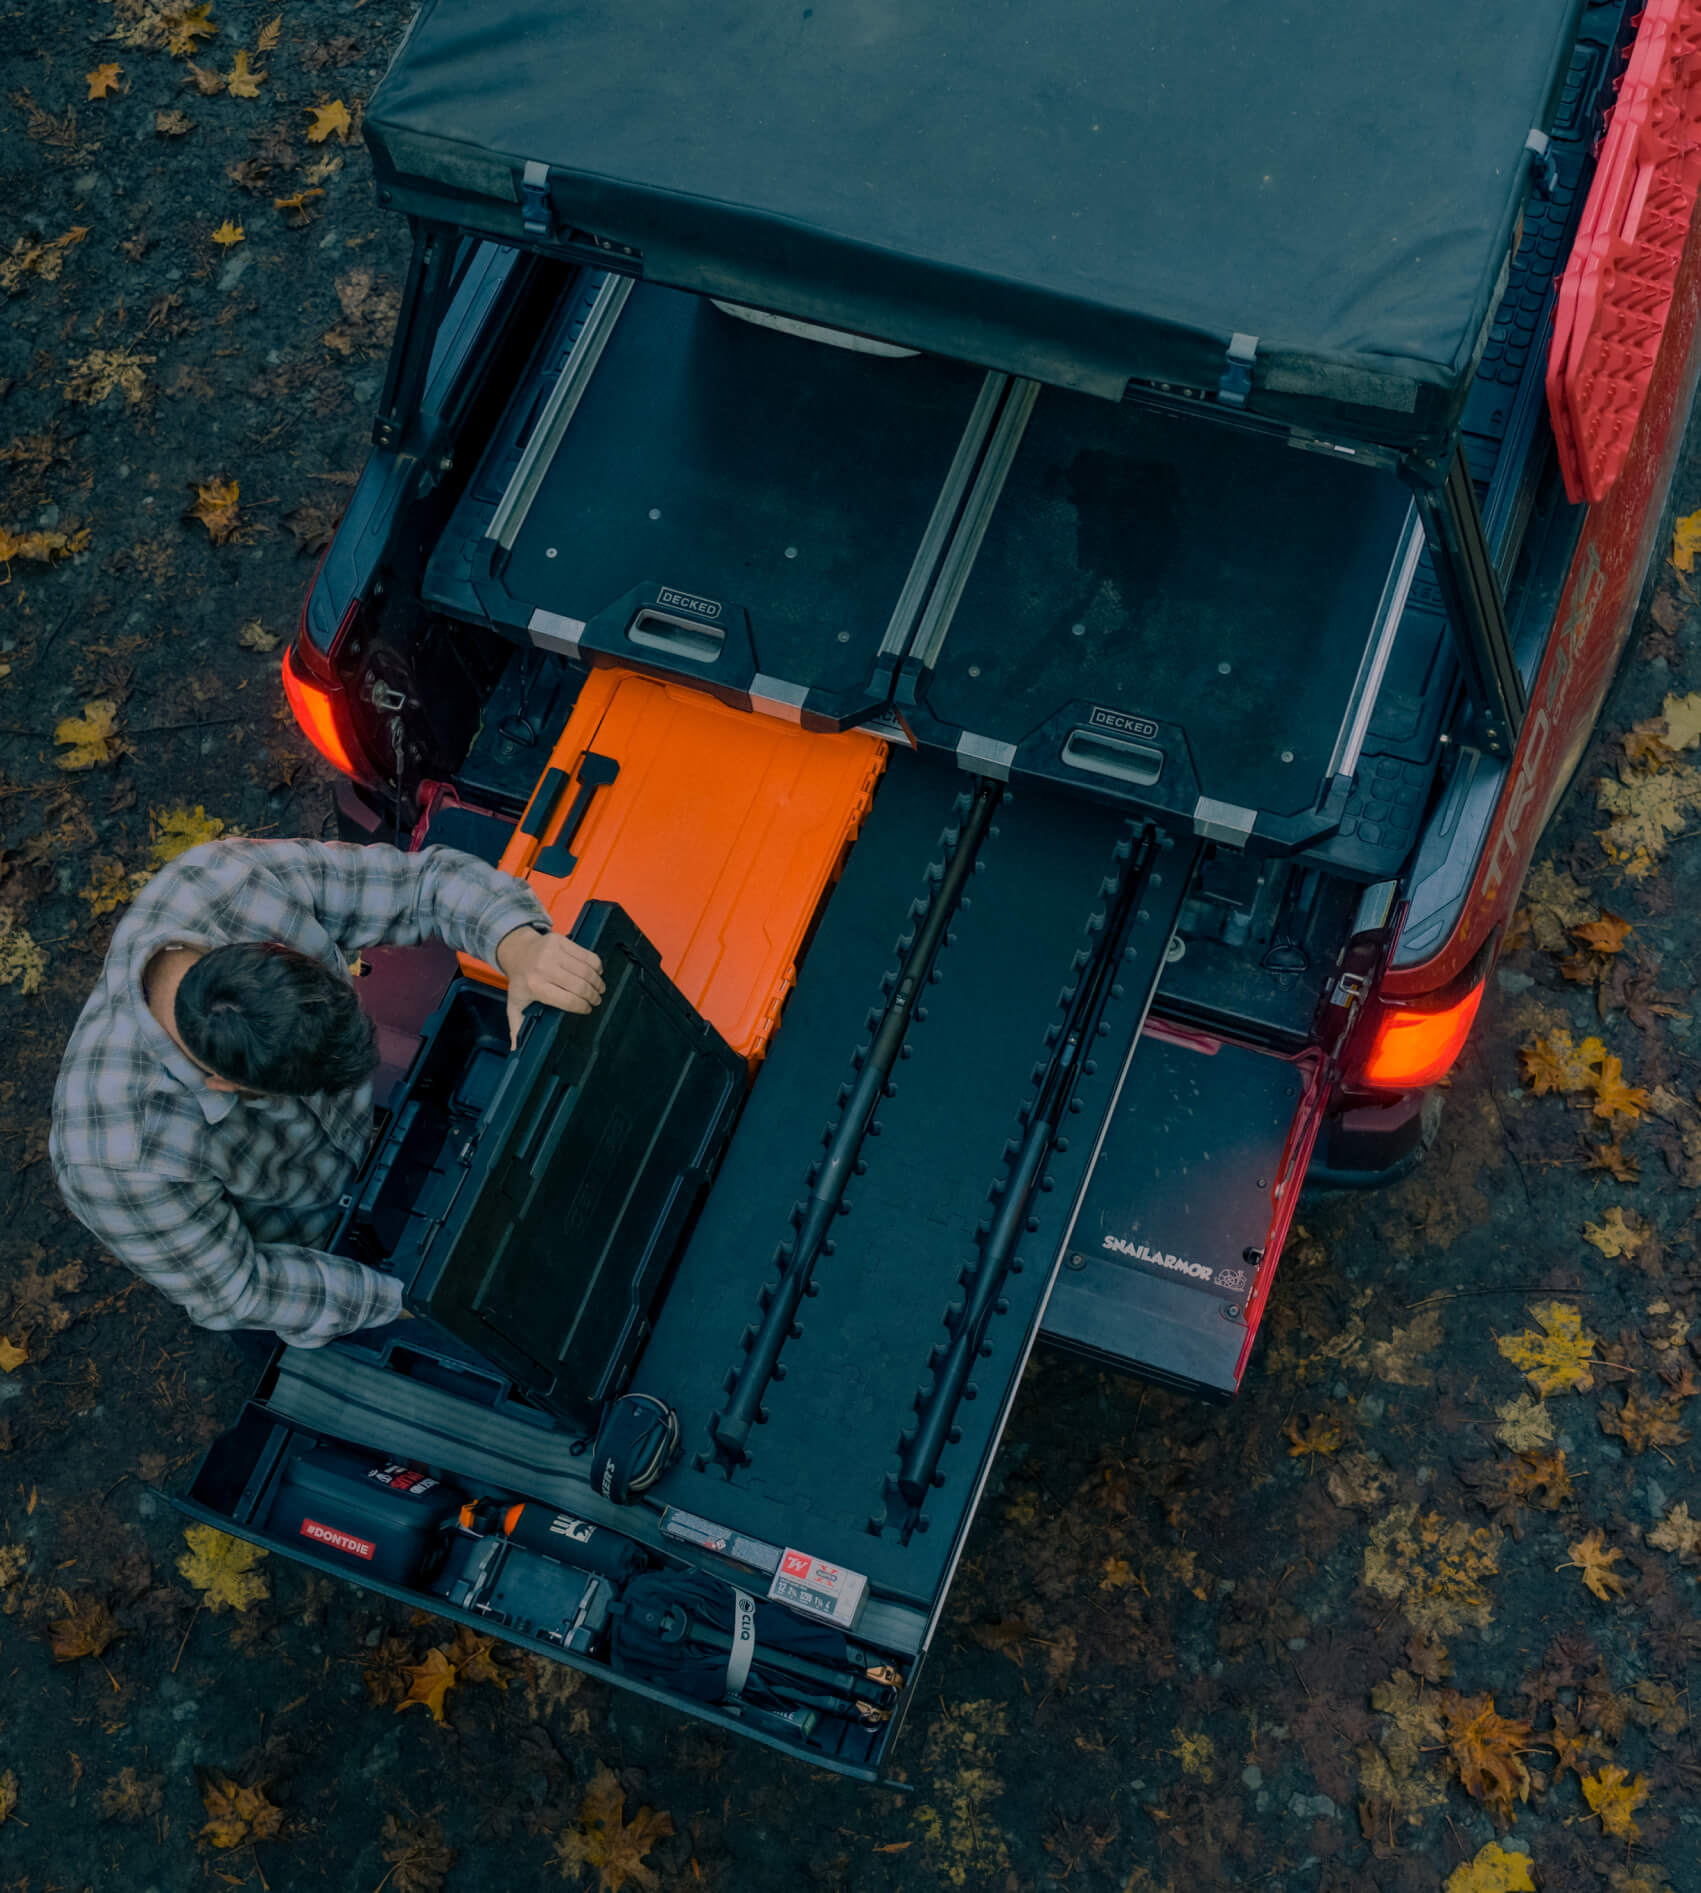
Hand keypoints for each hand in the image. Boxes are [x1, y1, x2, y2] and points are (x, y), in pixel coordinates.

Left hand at [496, 925, 604, 1045]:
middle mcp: (544, 968)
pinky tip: (596, 973)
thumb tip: (516, 1050)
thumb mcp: (515, 1004)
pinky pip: (588, 955)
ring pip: (587, 971)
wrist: (517, 950)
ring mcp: (553, 952)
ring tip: (599, 989)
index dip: (582, 1007)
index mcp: (535, 986)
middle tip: (596, 1000)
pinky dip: (596, 966)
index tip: (587, 1010)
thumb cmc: (520, 980)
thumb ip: (517, 1027)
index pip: (568, 1000)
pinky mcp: (561, 940)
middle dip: (593, 996)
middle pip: (580, 986)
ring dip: (597, 982)